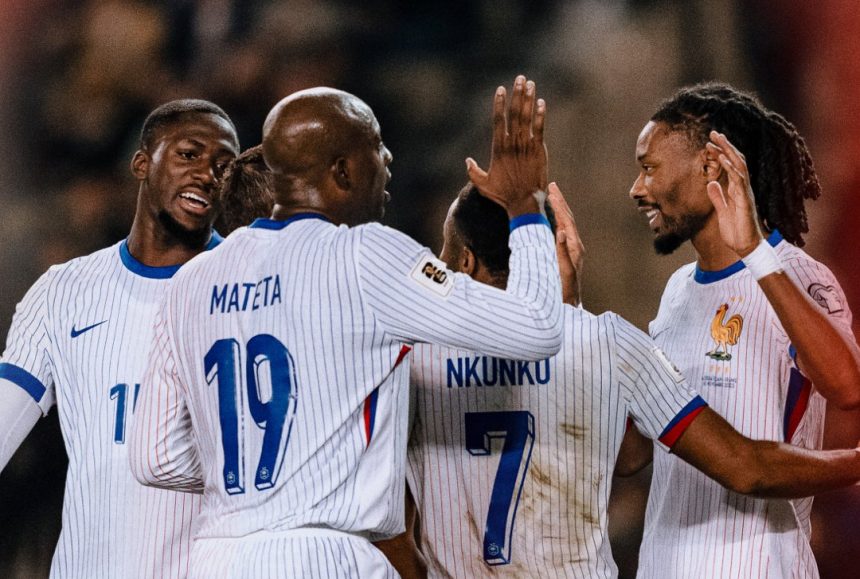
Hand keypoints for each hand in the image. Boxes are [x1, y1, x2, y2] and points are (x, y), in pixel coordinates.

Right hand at [466, 75, 548, 217]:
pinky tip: (541, 102)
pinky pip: (540, 129)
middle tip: (520, 78)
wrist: (524, 202)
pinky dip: (541, 115)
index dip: (499, 104)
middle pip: (515, 114)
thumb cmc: (503, 195)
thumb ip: (473, 172)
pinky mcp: (539, 150)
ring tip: (530, 84)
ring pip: (527, 118)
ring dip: (529, 100)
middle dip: (517, 94)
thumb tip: (467, 161)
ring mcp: (527, 146)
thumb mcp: (483, 185)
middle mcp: (513, 144)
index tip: (500, 89)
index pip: (498, 121)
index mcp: (499, 149)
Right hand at [547, 182, 583, 305]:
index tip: (551, 190)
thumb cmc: (565, 291)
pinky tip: (552, 218)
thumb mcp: (564, 271)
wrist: (569, 305)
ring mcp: (572, 249)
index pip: (565, 220)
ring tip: (552, 196)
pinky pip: (562, 231)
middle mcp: (575, 245)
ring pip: (566, 223)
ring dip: (559, 208)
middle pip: (567, 218)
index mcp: (574, 246)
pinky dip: (557, 220)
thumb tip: (561, 232)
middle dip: (560, 201)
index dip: (558, 205)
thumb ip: (563, 252)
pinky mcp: (567, 253)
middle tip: (552, 186)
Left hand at [705, 131, 764, 257]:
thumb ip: (718, 197)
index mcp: (737, 190)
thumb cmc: (736, 231)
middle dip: (725, 146)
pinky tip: (723, 159)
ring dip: (728, 151)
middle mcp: (743, 188)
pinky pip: (739, 181)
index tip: (709, 144)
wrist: (745, 247)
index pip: (730, 167)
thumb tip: (711, 183)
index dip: (721, 154)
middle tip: (713, 133)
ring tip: (717, 139)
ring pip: (739, 166)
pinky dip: (731, 168)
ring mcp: (745, 193)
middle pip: (736, 161)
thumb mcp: (722, 211)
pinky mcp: (745, 200)